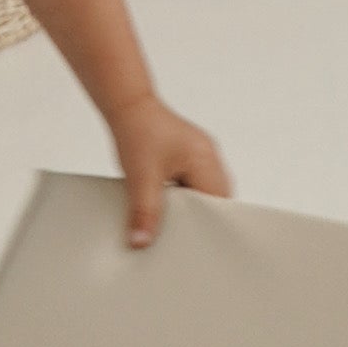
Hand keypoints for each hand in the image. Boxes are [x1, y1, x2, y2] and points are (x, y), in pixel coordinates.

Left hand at [107, 91, 232, 247]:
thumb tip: (142, 242)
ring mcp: (199, 153)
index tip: (200, 242)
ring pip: (203, 190)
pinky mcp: (187, 154)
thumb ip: (145, 212)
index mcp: (206, 160)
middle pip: (214, 198)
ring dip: (190, 204)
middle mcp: (209, 156)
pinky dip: (182, 194)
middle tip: (183, 235)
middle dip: (200, 216)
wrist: (127, 105)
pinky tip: (166, 202)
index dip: (212, 223)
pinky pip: (192, 181)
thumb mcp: (141, 177)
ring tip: (172, 219)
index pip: (220, 202)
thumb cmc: (137, 131)